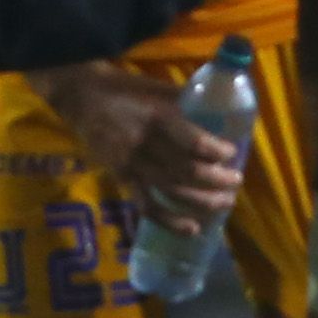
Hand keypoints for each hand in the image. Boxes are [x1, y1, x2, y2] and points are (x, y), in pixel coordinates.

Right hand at [35, 61, 242, 222]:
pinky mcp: (121, 179)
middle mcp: (144, 145)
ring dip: (201, 202)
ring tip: (224, 204)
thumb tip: (220, 109)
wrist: (81, 97)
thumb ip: (186, 102)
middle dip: (215, 181)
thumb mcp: (157, 88)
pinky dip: (169, 220)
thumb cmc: (126, 89)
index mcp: (156, 118)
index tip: (232, 153)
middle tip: (235, 183)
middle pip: (185, 171)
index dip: (215, 151)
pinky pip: (146, 205)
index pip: (191, 141)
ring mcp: (131, 166)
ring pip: (170, 191)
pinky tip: (191, 229)